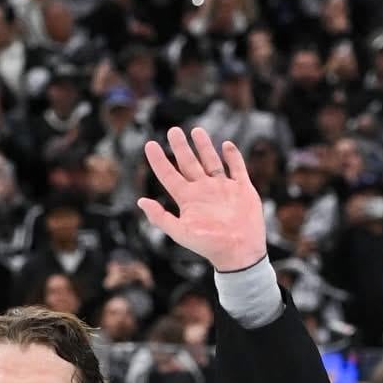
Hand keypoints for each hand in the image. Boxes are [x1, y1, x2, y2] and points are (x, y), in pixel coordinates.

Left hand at [137, 128, 265, 271]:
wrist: (239, 252)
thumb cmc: (209, 246)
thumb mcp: (180, 232)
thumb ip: (160, 218)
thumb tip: (141, 201)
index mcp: (188, 199)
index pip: (169, 175)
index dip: (158, 160)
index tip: (149, 144)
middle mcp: (204, 191)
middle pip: (189, 163)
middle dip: (181, 147)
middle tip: (173, 130)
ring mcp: (223, 188)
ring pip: (211, 161)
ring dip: (204, 146)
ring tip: (196, 131)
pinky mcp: (242, 189)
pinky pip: (236, 168)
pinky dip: (232, 156)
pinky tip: (226, 145)